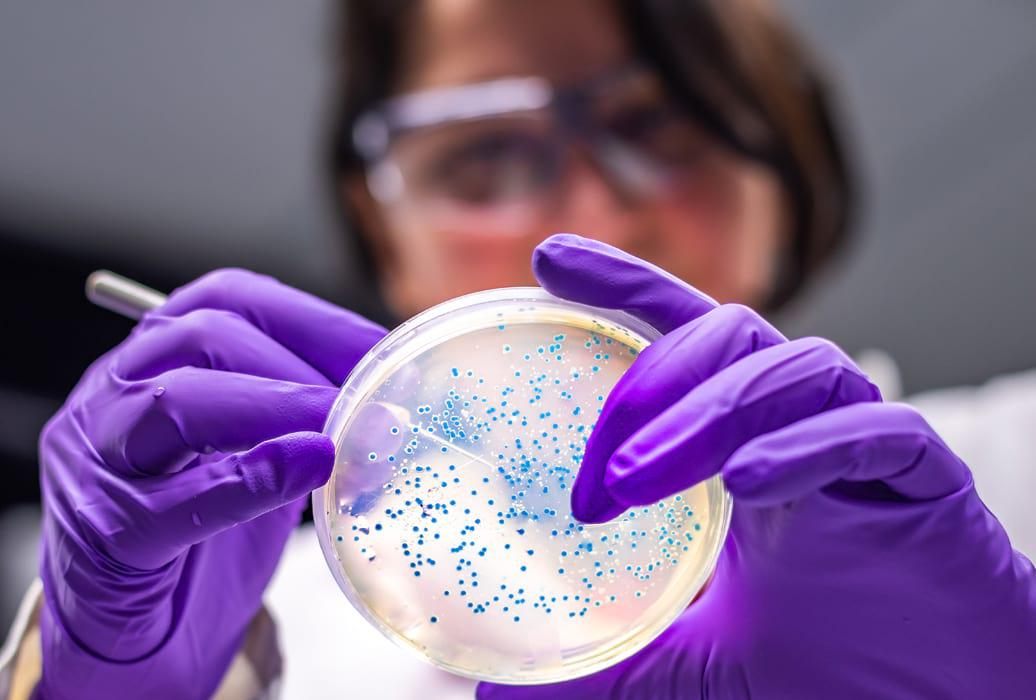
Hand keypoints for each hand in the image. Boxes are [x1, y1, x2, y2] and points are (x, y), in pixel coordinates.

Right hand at [36, 269, 385, 698]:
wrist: (120, 640)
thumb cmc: (185, 546)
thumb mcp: (243, 464)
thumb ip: (295, 427)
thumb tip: (393, 406)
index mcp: (147, 364)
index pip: (224, 300)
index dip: (311, 318)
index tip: (383, 351)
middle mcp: (111, 397)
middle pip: (199, 338)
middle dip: (298, 362)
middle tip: (371, 401)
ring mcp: (97, 464)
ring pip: (173, 402)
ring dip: (273, 406)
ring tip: (339, 430)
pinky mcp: (107, 535)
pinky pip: (173, 502)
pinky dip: (247, 480)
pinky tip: (304, 471)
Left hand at [479, 235, 1035, 698]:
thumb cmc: (828, 675)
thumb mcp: (687, 669)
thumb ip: (606, 668)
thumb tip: (499, 697)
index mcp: (744, 448)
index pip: (680, 336)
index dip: (622, 288)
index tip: (544, 260)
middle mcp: (802, 430)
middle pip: (729, 337)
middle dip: (649, 382)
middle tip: (593, 472)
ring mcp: (867, 452)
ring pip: (795, 370)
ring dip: (707, 413)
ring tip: (635, 480)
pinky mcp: (931, 488)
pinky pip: (876, 433)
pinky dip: (807, 447)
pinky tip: (749, 484)